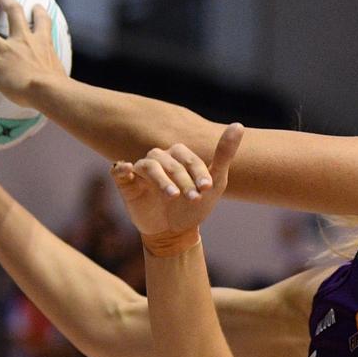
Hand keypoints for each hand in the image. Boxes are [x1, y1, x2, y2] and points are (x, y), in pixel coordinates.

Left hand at [0, 0, 66, 108]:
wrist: (48, 90)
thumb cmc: (58, 85)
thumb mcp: (60, 73)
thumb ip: (53, 73)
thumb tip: (57, 86)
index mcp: (43, 43)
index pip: (43, 22)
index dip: (39, 13)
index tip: (36, 6)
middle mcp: (24, 41)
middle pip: (14, 14)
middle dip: (6, 2)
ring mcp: (7, 51)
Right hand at [113, 124, 243, 253]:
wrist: (175, 231)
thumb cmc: (196, 205)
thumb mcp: (215, 183)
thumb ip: (224, 154)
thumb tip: (238, 125)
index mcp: (179, 155)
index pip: (189, 159)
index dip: (199, 173)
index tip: (207, 189)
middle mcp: (159, 158)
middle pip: (170, 163)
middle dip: (184, 181)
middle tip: (194, 198)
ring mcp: (142, 170)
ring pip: (149, 166)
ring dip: (162, 180)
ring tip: (173, 196)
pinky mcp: (127, 183)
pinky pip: (119, 171)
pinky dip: (121, 169)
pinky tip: (127, 170)